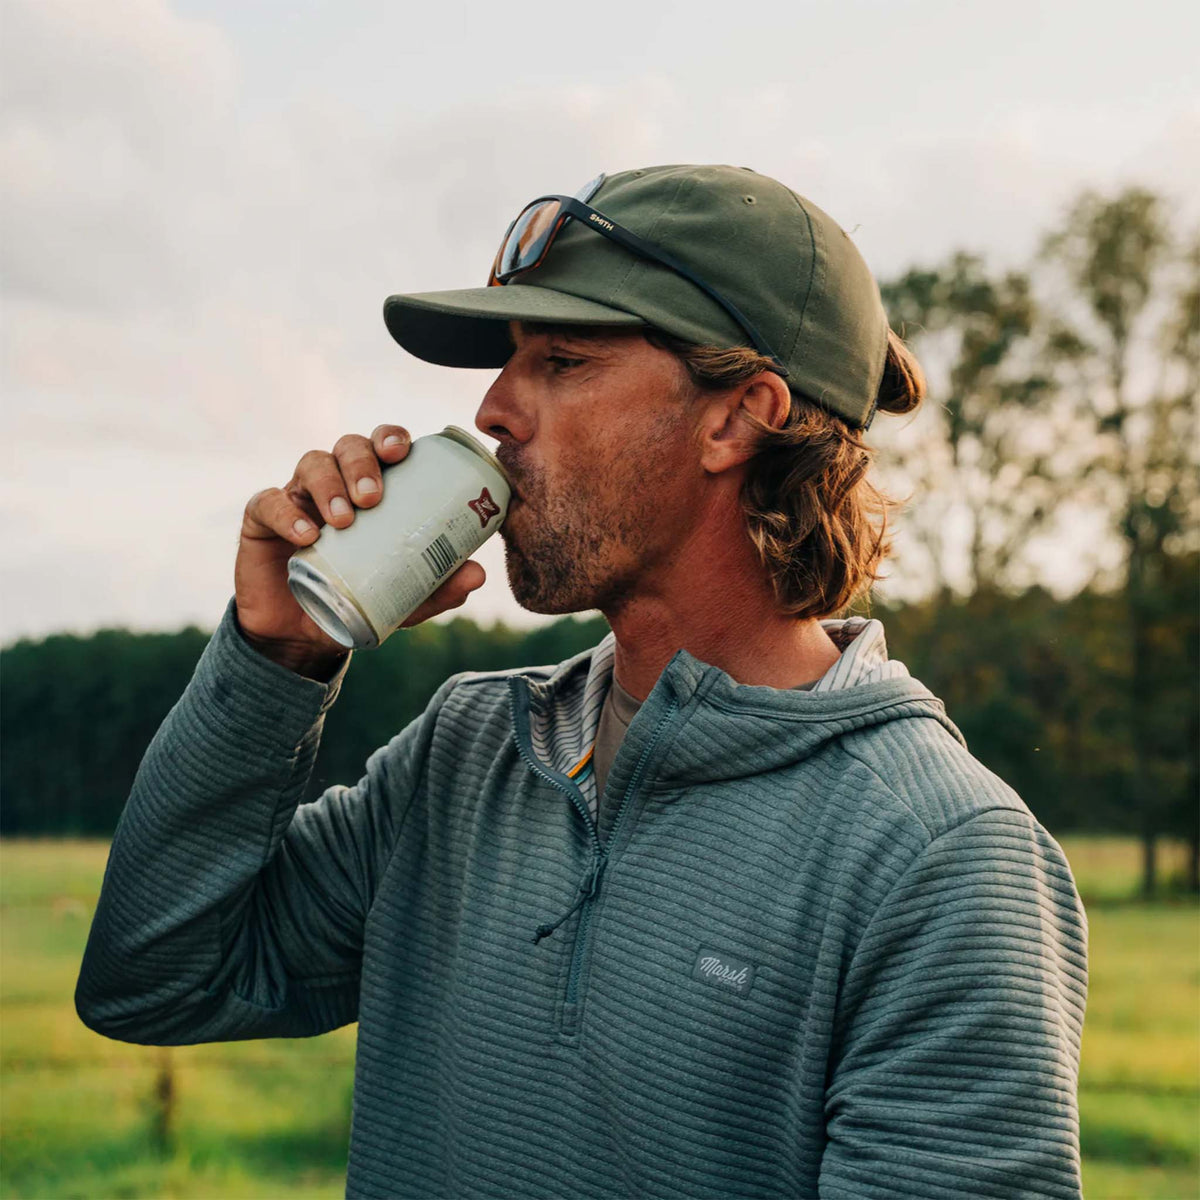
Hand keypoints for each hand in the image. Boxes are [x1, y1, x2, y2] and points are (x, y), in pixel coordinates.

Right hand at [235, 425, 486, 674]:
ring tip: (345, 521)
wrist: (304, 637)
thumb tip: (478, 573)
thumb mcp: (402, 600)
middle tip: (374, 497)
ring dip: (329, 485)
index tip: (402, 452)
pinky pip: (269, 502)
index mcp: (372, 488)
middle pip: (347, 445)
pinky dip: (287, 514)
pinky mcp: (261, 519)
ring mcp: (297, 496)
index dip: (391, 438)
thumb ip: (436, 587)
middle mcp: (335, 482)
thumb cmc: (358, 600)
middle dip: (362, 462)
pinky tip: (306, 536)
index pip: (382, 447)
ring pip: (311, 463)